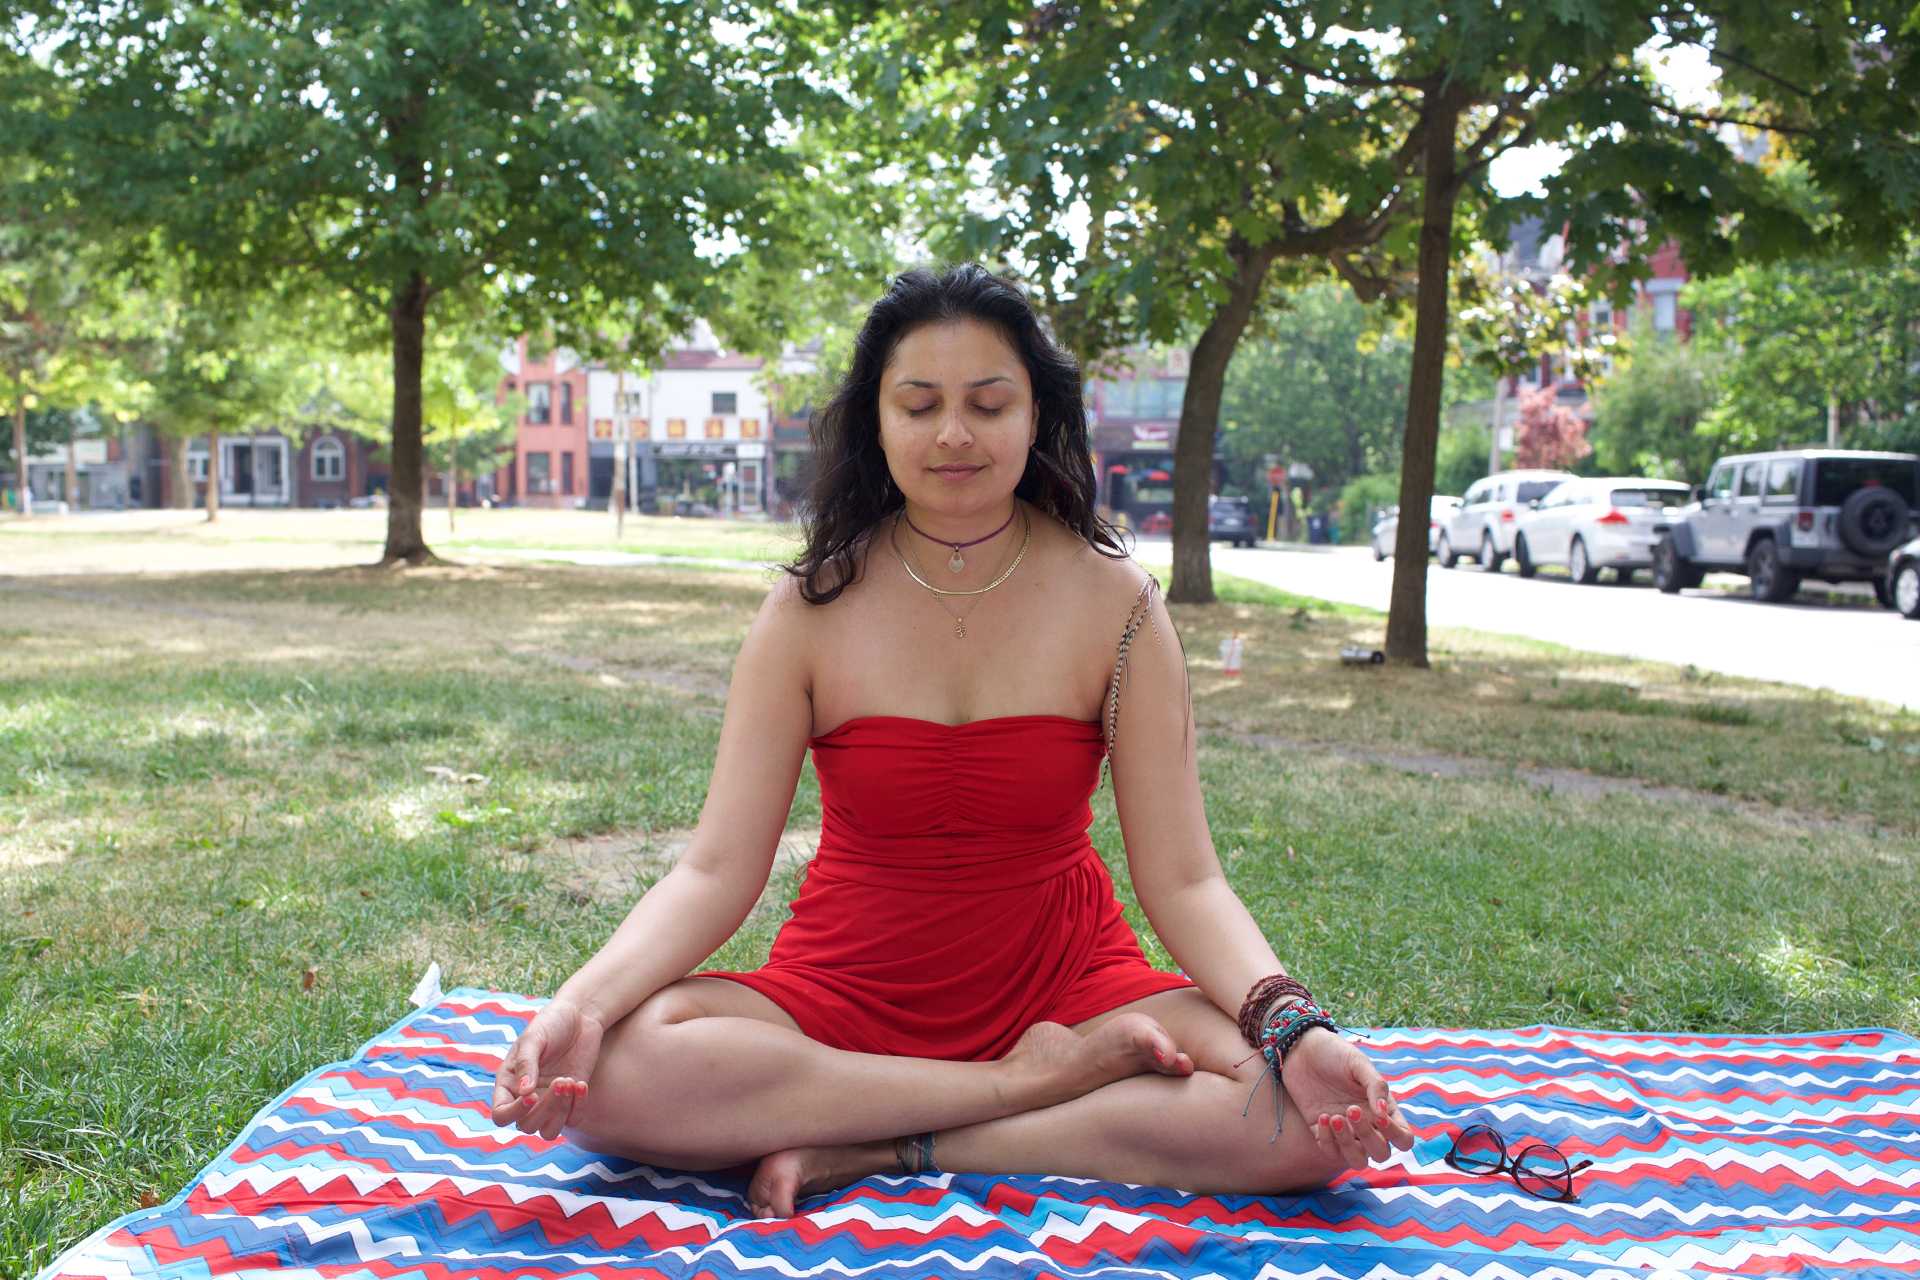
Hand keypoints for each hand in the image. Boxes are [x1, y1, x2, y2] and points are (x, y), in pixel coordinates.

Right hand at [489, 995, 604, 1139]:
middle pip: (527, 1126)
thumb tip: (525, 1092)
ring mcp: (549, 1101)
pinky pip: (572, 1121)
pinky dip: (578, 1107)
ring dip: (561, 1113)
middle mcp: (526, 1097)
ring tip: (570, 1082)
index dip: (514, 1112)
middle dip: (546, 1108)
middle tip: (561, 1081)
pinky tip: (581, 1084)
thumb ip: (526, 1063)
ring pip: (549, 1131)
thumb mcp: (534, 1038)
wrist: (580, 1016)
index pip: (501, 1115)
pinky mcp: (571, 1100)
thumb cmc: (551, 1023)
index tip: (533, 1094)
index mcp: (509, 1083)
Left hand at [1280, 1026, 1416, 1169]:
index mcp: (1383, 1109)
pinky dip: (1327, 1140)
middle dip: (1368, 1137)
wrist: (1301, 1048)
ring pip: (1357, 1160)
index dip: (1396, 1135)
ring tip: (1335, 1117)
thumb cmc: (1335, 1052)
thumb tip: (1384, 1114)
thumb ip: (1375, 1086)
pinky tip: (1322, 1116)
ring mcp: (1345, 1130)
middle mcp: (1367, 1124)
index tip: (1379, 1116)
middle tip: (1351, 1109)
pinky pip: (1330, 1152)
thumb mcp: (1358, 1063)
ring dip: (1348, 1145)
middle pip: (1381, 1153)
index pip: (1403, 1138)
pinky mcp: (1321, 1131)